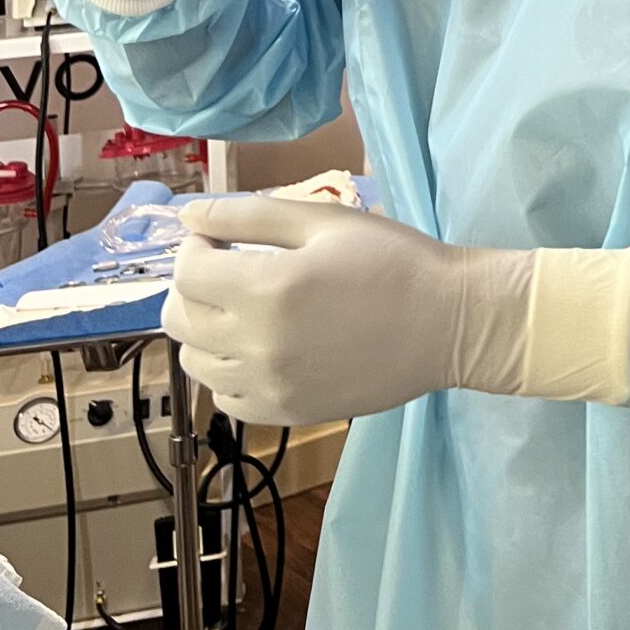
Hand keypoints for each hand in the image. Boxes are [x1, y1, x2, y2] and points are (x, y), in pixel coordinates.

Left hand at [163, 197, 532, 425]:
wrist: (448, 323)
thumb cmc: (393, 260)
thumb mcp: (325, 221)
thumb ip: (249, 216)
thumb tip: (189, 217)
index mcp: (267, 290)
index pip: (188, 271)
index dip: (195, 246)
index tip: (217, 238)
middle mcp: (257, 346)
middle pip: (180, 319)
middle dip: (190, 287)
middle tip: (223, 269)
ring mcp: (269, 387)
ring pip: (195, 364)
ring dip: (204, 329)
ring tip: (241, 308)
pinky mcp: (286, 413)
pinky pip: (226, 399)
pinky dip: (226, 371)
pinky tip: (258, 348)